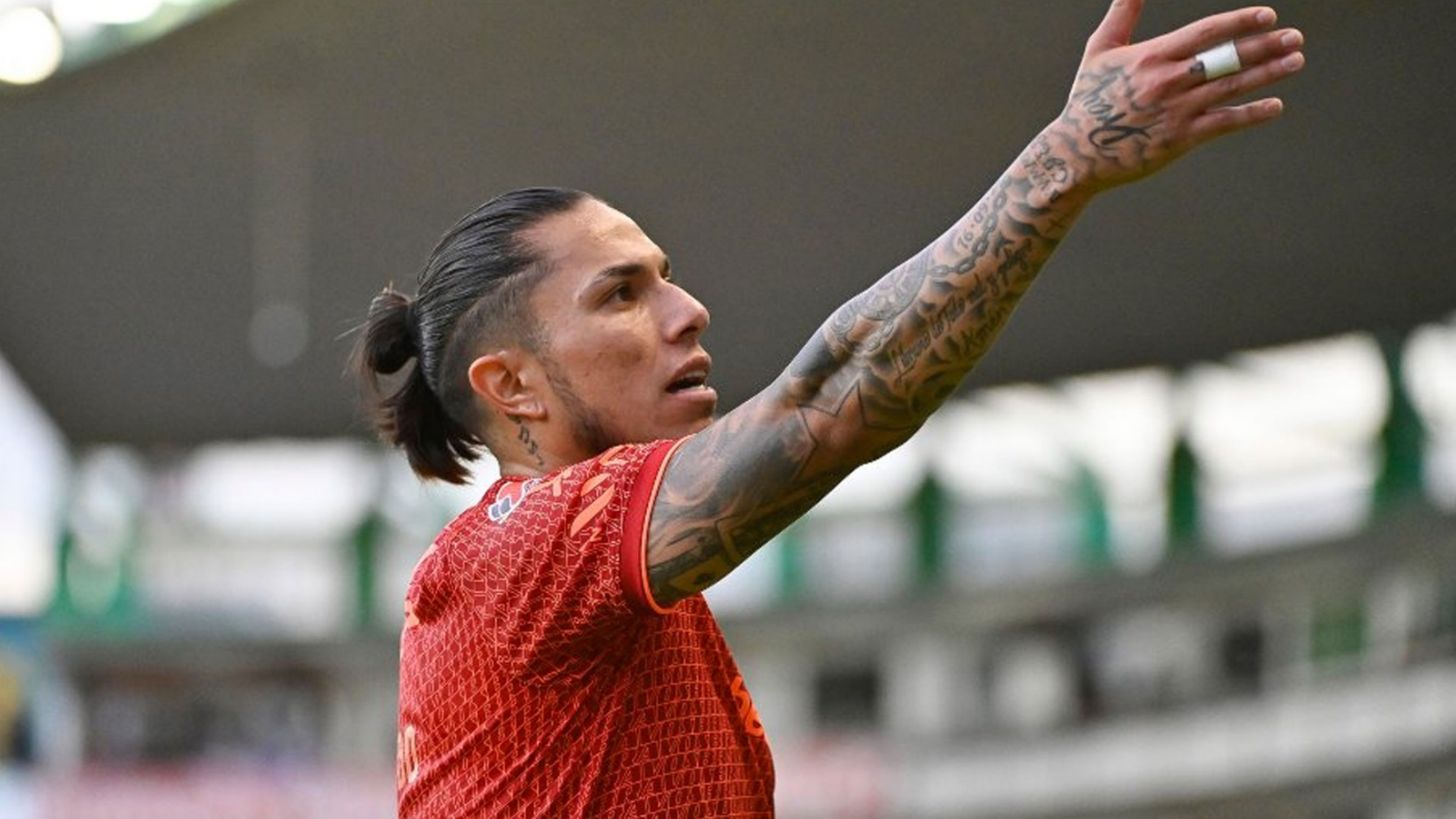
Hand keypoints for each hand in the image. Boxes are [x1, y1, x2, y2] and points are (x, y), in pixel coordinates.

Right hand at [1055, 0, 1304, 192]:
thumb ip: (1122, 13)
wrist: (1074, 153)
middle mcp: (1168, 81)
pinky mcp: (1179, 139)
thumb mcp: (1100, 50)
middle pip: (1226, 58)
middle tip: (1295, 38)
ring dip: (1268, 73)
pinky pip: (1224, 123)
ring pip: (1232, 88)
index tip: (1267, 16)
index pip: (1206, 32)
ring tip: (1295, 60)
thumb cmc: (1086, 99)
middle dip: (1265, 46)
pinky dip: (1252, 114)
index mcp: (1151, 56)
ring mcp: (1176, 111)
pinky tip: (1275, 105)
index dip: (1240, 22)